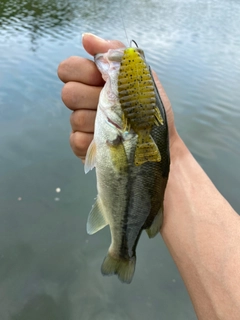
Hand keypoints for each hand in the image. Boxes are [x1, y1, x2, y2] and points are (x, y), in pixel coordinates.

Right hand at [57, 33, 176, 160]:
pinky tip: (111, 140)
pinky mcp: (81, 146)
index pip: (68, 68)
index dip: (82, 72)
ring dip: (101, 121)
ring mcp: (81, 124)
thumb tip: (86, 38)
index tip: (102, 79)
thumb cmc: (150, 108)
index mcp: (94, 81)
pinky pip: (77, 139)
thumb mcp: (139, 77)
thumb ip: (116, 54)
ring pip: (75, 118)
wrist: (158, 140)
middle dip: (93, 98)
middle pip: (68, 93)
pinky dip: (96, 140)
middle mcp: (83, 101)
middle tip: (115, 104)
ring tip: (120, 125)